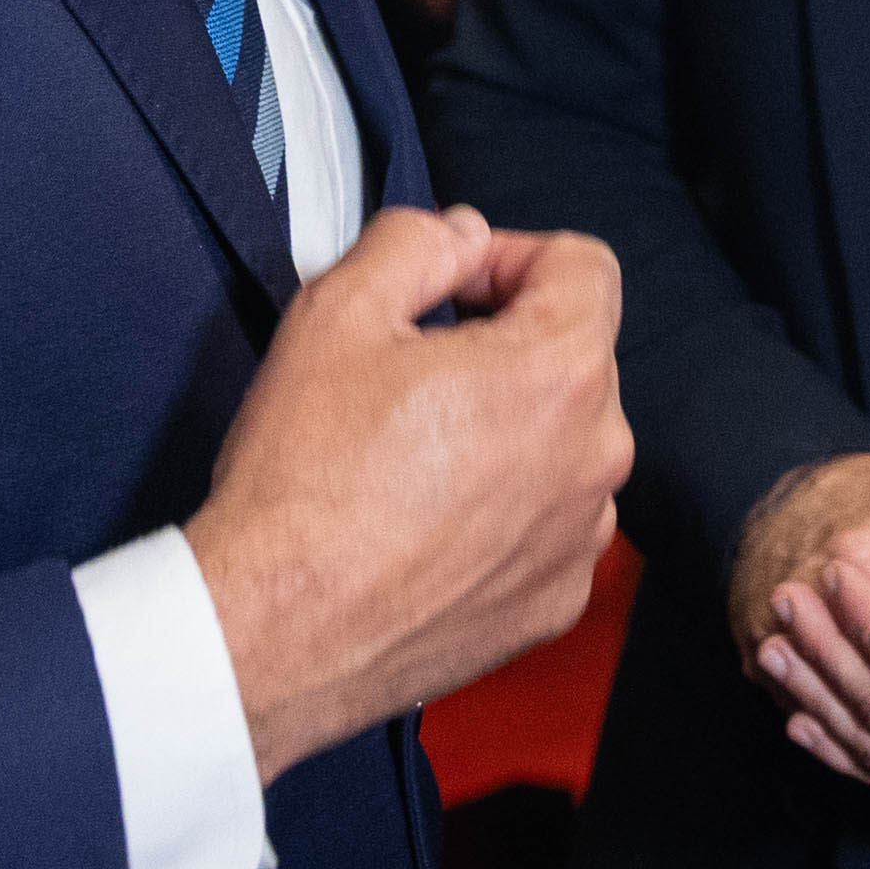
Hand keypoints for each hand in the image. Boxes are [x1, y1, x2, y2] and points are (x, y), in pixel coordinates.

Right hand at [183, 207, 627, 784]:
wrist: (273, 632)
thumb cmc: (303, 480)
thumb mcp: (336, 310)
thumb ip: (415, 243)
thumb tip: (461, 237)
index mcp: (560, 372)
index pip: (584, 267)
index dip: (510, 257)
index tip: (453, 285)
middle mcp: (596, 455)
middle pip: (574, 356)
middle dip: (505, 344)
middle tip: (412, 370)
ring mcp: (580, 538)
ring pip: (563, 443)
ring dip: (508, 430)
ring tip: (412, 454)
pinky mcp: (554, 602)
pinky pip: (547, 524)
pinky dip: (503, 510)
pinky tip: (425, 521)